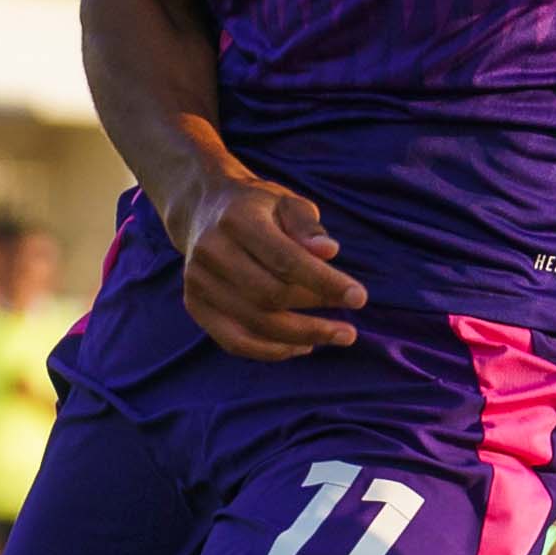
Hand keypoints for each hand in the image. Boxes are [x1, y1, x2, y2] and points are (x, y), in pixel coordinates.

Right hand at [164, 167, 362, 358]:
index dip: (325, 282)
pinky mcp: (195, 305)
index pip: (286, 259)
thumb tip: (329, 252)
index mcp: (237, 220)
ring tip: (334, 337)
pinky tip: (302, 345)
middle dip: (315, 317)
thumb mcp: (287, 203)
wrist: (204, 211)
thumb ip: (308, 226)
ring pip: (255, 324)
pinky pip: (235, 341)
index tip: (360, 298)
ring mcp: (198, 281)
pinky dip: (271, 351)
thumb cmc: (259, 208)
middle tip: (348, 330)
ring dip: (301, 337)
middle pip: (270, 297)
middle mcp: (211, 251)